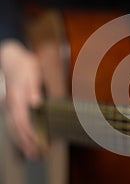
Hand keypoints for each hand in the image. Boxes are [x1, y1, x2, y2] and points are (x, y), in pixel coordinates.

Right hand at [0, 39, 42, 158]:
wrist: (10, 58)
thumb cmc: (23, 65)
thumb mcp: (31, 72)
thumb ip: (33, 88)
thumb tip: (36, 103)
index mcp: (16, 97)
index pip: (22, 121)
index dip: (30, 134)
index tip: (38, 144)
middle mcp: (10, 104)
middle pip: (16, 128)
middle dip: (26, 142)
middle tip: (36, 155)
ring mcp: (8, 105)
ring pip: (12, 127)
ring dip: (21, 141)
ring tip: (31, 153)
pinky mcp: (10, 106)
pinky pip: (12, 123)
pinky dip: (17, 133)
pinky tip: (22, 140)